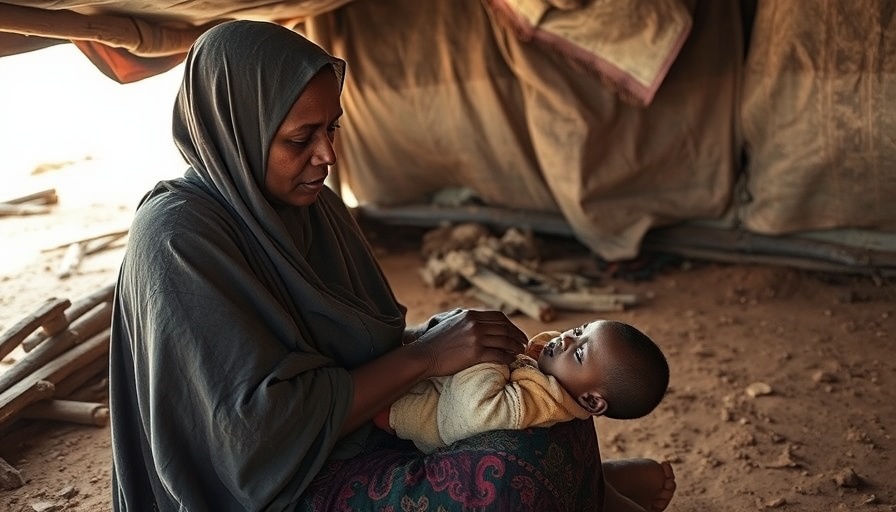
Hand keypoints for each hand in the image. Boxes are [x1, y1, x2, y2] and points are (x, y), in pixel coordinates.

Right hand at [410, 309, 527, 377]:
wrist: (423, 355)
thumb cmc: (436, 342)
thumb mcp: (453, 323)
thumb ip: (468, 321)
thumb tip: (483, 324)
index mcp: (471, 315)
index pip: (499, 317)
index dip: (512, 325)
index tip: (517, 332)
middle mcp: (475, 324)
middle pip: (505, 328)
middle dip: (518, 336)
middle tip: (524, 344)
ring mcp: (476, 338)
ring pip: (505, 341)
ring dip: (516, 347)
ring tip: (520, 352)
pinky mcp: (475, 353)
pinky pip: (499, 355)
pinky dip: (508, 357)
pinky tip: (510, 360)